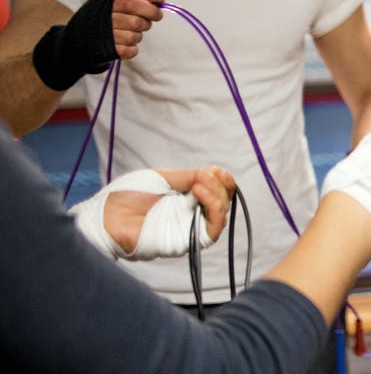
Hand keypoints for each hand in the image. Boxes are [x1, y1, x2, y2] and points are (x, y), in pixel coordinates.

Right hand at [33, 0, 163, 90]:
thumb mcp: (120, 6)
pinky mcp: (105, 51)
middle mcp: (104, 18)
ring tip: (128, 34)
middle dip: (144, 25)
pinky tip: (125, 45)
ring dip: (136, 37)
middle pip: (137, 22)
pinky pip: (130, 51)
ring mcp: (103, 35)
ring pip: (134, 37)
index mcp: (108, 3)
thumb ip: (142, 2)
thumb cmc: (104, 19)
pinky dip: (132, 49)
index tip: (157, 15)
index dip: (150, 10)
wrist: (76, 40)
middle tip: (139, 25)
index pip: (134, 4)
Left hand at [77, 166, 235, 260]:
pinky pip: (211, 231)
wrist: (106, 218)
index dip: (222, 180)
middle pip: (222, 200)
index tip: (218, 171)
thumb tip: (215, 175)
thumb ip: (189, 176)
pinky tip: (199, 194)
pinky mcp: (186, 241)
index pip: (215, 189)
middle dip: (220, 185)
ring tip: (199, 186)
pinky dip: (214, 211)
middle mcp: (190, 212)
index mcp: (184, 196)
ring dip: (217, 196)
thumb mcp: (162, 177)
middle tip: (205, 177)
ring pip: (220, 215)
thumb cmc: (126, 197)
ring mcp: (188, 226)